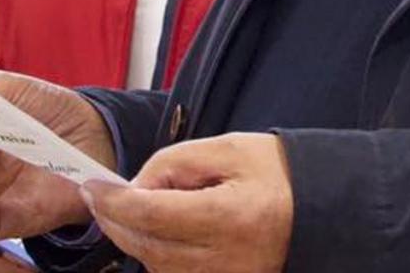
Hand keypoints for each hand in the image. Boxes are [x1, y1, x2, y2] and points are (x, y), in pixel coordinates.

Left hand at [84, 133, 291, 272]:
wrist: (317, 207)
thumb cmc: (275, 172)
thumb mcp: (227, 149)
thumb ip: (176, 162)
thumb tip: (135, 185)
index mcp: (228, 217)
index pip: (152, 214)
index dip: (114, 201)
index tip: (92, 186)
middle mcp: (222, 260)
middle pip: (145, 245)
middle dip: (116, 219)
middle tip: (103, 195)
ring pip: (153, 265)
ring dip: (134, 235)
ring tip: (142, 205)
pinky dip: (154, 251)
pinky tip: (159, 227)